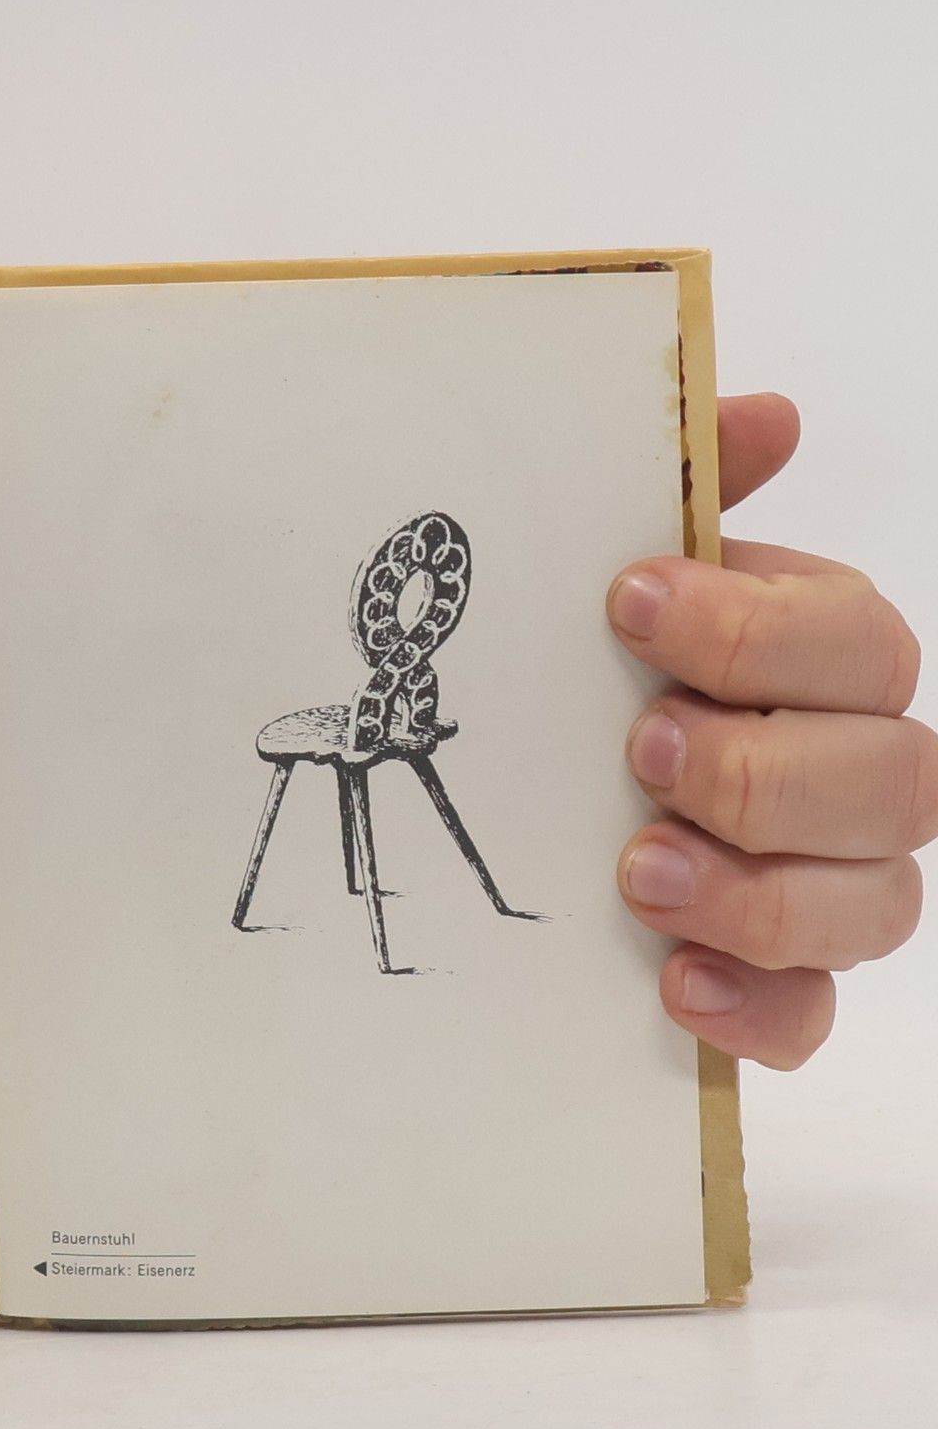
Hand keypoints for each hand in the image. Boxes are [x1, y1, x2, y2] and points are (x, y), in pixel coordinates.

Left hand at [609, 393, 931, 1068]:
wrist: (535, 787)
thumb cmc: (604, 664)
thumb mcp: (627, 570)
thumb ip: (692, 487)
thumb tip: (768, 413)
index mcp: (827, 661)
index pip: (858, 644)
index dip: (754, 629)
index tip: (627, 604)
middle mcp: (857, 772)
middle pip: (893, 782)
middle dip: (762, 769)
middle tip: (640, 750)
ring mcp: (832, 883)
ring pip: (875, 905)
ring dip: (756, 892)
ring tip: (636, 871)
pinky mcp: (781, 980)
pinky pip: (810, 1015)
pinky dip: (754, 1008)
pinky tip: (672, 983)